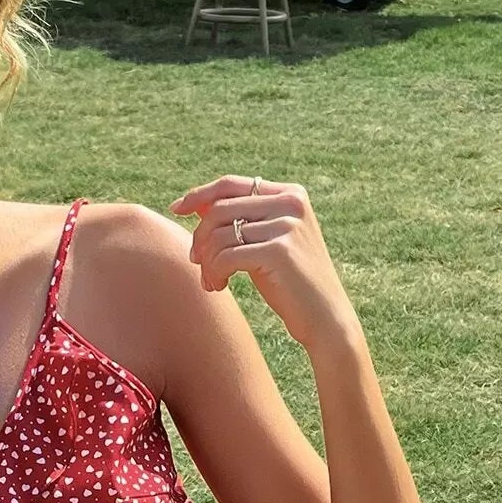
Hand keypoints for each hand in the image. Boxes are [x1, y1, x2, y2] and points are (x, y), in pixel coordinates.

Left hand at [167, 174, 360, 350]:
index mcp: (290, 194)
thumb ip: (239, 219)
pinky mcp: (279, 251)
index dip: (199, 195)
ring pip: (218, 234)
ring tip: (213, 282)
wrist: (325, 317)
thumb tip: (195, 204)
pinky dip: (214, 273)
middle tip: (196, 264)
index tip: (176, 209)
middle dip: (199, 238)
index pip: (231, 184)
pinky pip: (225, 256)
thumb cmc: (291, 282)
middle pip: (219, 208)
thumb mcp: (266, 242)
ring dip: (206, 262)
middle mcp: (290, 203)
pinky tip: (219, 286)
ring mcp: (287, 225)